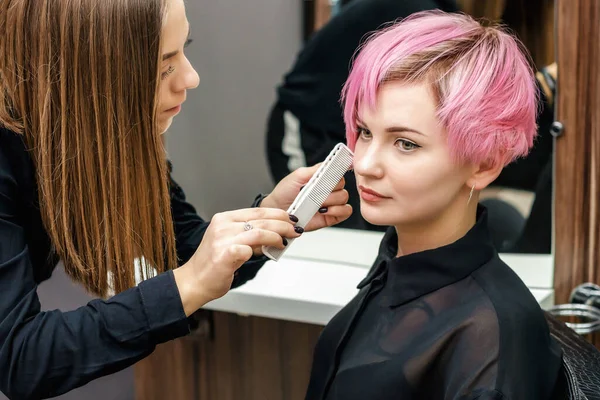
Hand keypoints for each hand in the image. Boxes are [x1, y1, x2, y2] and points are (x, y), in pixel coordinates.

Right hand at [173, 208, 299, 315]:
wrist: (194, 282)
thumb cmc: (212, 265)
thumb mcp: (230, 243)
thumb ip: (249, 236)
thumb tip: (273, 234)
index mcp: (224, 219)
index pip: (256, 211)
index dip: (277, 213)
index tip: (289, 219)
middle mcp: (222, 226)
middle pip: (260, 219)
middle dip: (282, 223)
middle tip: (294, 229)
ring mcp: (222, 239)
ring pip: (259, 231)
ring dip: (277, 236)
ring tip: (285, 241)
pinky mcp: (225, 254)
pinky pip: (248, 248)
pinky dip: (262, 249)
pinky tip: (268, 253)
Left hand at [261, 164, 351, 231]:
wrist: (279, 210)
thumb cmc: (285, 192)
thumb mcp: (298, 175)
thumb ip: (316, 169)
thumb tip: (330, 164)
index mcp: (323, 178)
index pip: (338, 171)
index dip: (338, 171)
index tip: (333, 174)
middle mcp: (329, 189)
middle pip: (342, 184)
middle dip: (330, 188)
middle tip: (316, 191)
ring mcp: (332, 203)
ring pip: (344, 197)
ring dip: (331, 199)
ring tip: (317, 203)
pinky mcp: (332, 217)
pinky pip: (346, 212)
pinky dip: (338, 210)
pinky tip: (324, 210)